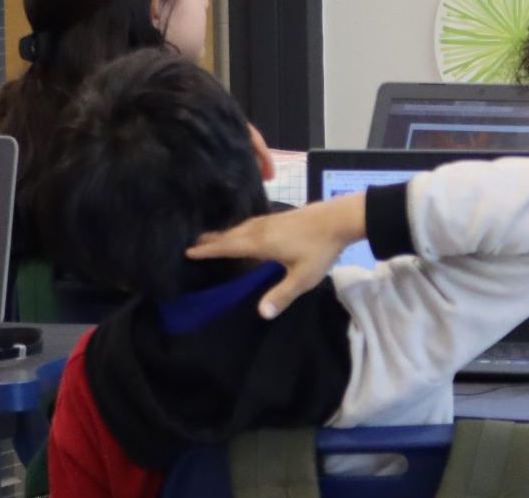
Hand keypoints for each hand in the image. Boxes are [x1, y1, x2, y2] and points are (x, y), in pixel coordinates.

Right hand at [188, 192, 365, 318]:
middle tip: (193, 244)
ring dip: (225, 233)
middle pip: (231, 234)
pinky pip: (251, 223)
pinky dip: (240, 228)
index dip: (209, 249)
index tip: (189, 251)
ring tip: (213, 238)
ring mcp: (271, 220)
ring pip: (241, 227)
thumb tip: (262, 313)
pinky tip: (245, 231)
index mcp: (261, 242)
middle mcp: (261, 229)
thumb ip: (282, 294)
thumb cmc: (320, 249)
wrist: (340, 218)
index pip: (229, 246)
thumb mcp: (303, 277)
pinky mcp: (280, 216)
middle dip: (212, 240)